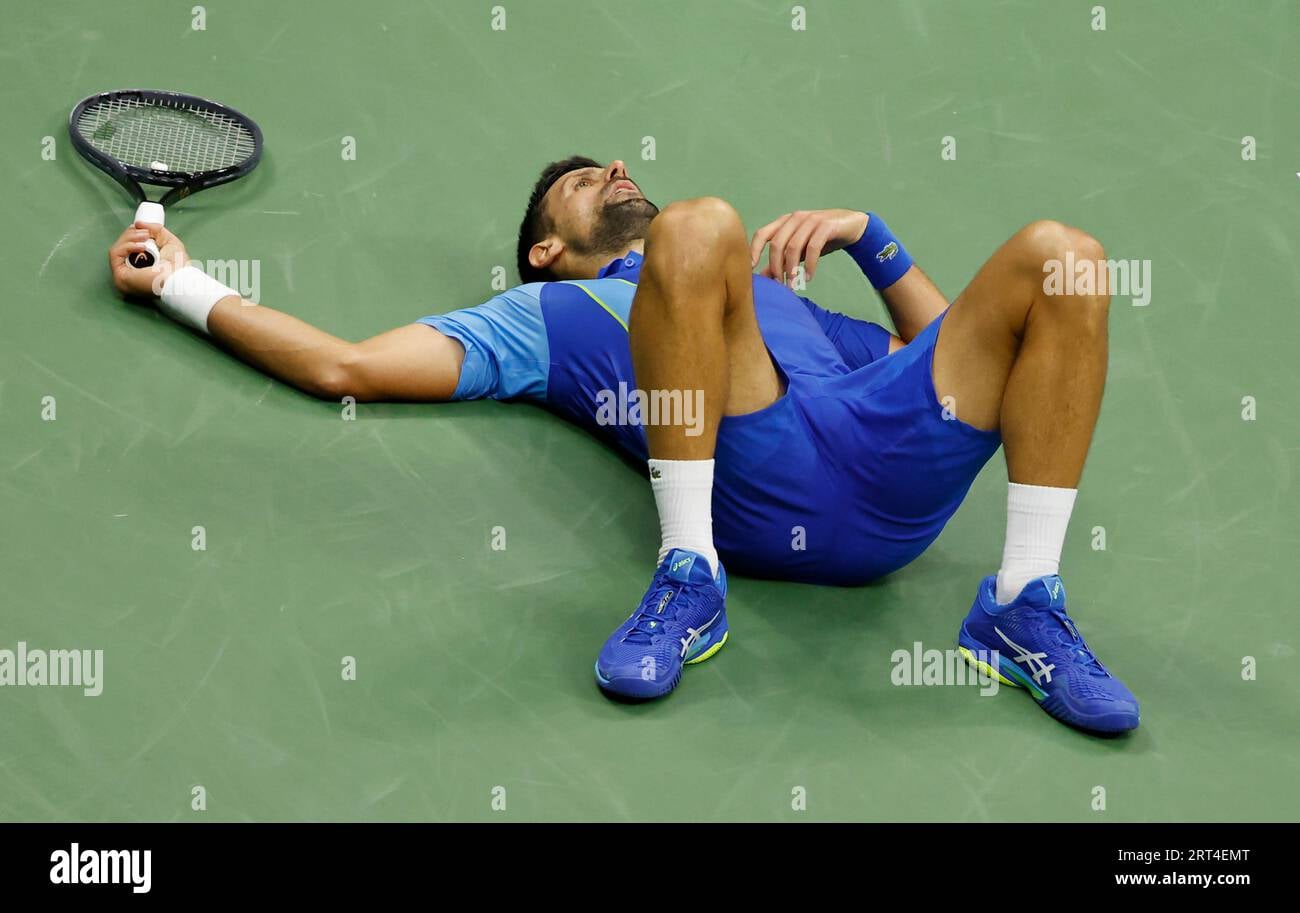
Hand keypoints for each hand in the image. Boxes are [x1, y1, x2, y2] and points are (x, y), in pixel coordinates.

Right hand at [107, 221, 189, 297]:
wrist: (179, 278)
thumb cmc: (179, 265)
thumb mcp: (169, 242)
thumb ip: (156, 230)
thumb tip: (138, 223)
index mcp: (140, 268)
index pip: (128, 248)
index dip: (133, 236)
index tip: (144, 230)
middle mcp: (129, 274)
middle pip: (121, 247)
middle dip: (131, 235)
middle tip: (146, 233)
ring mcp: (123, 277)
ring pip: (117, 249)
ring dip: (129, 238)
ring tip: (145, 237)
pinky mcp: (120, 277)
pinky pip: (115, 255)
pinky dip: (126, 246)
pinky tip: (141, 247)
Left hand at [749, 208, 869, 285]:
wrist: (853, 226)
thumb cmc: (822, 239)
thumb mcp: (800, 251)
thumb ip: (783, 261)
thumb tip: (764, 278)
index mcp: (785, 222)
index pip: (762, 234)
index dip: (754, 251)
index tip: (751, 269)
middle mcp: (795, 218)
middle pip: (776, 244)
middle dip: (776, 267)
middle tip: (780, 285)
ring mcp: (810, 220)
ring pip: (793, 246)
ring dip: (791, 269)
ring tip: (794, 284)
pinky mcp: (826, 225)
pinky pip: (813, 247)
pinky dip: (809, 265)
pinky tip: (808, 277)